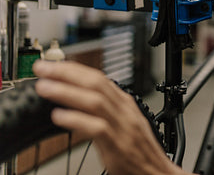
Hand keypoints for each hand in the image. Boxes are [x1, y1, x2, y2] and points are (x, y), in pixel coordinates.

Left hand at [33, 60, 190, 174]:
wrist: (157, 171)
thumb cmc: (139, 150)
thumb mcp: (124, 122)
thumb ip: (104, 110)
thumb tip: (76, 98)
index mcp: (125, 103)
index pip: (99, 78)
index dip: (74, 69)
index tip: (53, 64)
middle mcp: (124, 110)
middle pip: (96, 84)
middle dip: (67, 73)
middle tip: (43, 69)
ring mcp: (122, 126)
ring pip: (95, 102)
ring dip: (66, 92)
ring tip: (44, 88)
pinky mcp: (117, 146)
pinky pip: (96, 128)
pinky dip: (76, 120)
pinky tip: (59, 116)